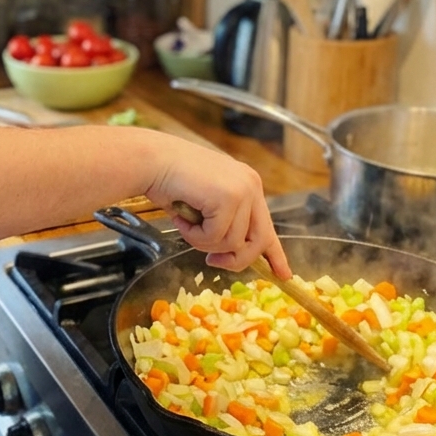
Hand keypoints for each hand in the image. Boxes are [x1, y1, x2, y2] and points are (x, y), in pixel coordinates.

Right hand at [144, 144, 290, 278]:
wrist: (152, 161)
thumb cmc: (171, 180)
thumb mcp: (206, 203)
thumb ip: (225, 222)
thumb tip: (234, 252)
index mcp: (247, 184)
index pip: (267, 226)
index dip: (275, 254)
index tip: (283, 274)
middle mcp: (251, 185)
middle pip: (258, 240)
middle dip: (235, 259)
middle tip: (212, 261)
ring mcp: (242, 190)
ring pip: (233, 242)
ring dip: (204, 242)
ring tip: (186, 224)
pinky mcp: (228, 197)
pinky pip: (215, 236)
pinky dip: (194, 236)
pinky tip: (182, 218)